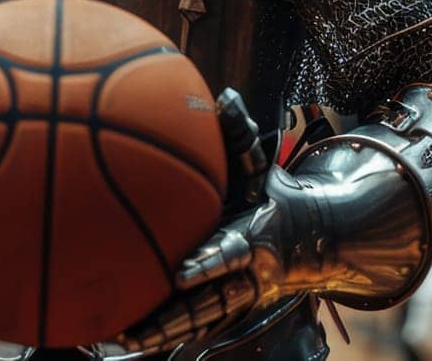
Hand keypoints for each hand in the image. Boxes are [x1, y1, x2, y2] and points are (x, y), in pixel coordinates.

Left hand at [118, 89, 278, 353]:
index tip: (179, 273)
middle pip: (211, 303)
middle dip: (177, 315)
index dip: (208, 264)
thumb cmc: (270, 194)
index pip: (230, 254)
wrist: (310, 239)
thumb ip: (241, 133)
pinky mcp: (224, 307)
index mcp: (254, 238)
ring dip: (162, 332)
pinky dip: (162, 331)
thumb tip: (227, 95)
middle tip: (137, 323)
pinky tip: (122, 335)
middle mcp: (247, 275)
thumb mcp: (260, 166)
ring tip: (120, 339)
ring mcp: (236, 295)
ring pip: (198, 321)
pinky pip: (191, 323)